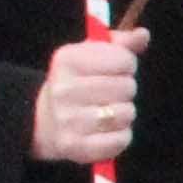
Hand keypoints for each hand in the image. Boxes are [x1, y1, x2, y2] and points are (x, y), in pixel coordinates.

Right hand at [31, 30, 144, 161]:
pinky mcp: (75, 147)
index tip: (114, 71)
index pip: (124, 59)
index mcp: (67, 60)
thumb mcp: (89, 55)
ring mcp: (68, 120)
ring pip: (127, 114)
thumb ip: (119, 44)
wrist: (40, 120)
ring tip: (106, 112)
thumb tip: (143, 35)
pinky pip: (121, 140)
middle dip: (125, 90)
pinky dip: (121, 137)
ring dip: (124, 114)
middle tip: (108, 94)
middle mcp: (64, 89)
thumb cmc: (74, 83)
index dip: (126, 65)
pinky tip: (107, 131)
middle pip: (127, 87)